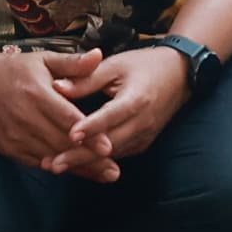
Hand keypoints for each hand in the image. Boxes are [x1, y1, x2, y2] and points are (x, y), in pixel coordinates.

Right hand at [0, 48, 96, 170]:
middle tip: (114, 170)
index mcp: (36, 94)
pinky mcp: (7, 148)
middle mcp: (23, 117)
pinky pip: (36, 162)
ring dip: (77, 168)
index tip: (108, 147)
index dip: (87, 134)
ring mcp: (14, 136)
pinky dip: (57, 167)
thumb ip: (73, 63)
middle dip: (89, 159)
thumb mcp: (44, 60)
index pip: (66, 119)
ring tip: (103, 175)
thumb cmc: (16, 69)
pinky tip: (78, 171)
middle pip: (61, 143)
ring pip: (50, 157)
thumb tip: (98, 55)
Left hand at [61, 48, 189, 178]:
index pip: (111, 116)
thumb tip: (56, 87)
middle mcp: (143, 122)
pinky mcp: (142, 143)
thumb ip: (86, 78)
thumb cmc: (144, 66)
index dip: (91, 127)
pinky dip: (96, 161)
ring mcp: (144, 136)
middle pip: (109, 144)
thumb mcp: (115, 65)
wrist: (179, 75)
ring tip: (57, 167)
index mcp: (137, 98)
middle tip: (53, 164)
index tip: (69, 135)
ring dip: (85, 163)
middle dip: (80, 156)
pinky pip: (118, 156)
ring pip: (112, 156)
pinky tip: (75, 164)